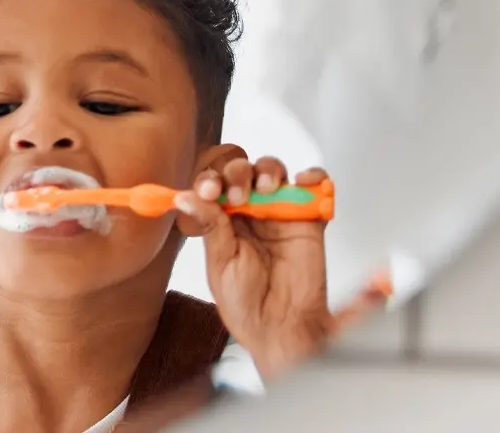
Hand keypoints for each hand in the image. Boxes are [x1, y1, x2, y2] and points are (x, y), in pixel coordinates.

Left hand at [175, 156, 334, 383]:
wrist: (282, 329)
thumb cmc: (246, 304)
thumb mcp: (220, 263)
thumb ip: (210, 226)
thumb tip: (185, 197)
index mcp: (221, 221)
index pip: (213, 185)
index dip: (209, 180)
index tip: (210, 190)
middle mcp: (248, 213)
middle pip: (241, 171)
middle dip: (237, 173)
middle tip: (239, 195)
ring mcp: (279, 214)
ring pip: (273, 172)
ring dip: (268, 170)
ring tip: (266, 189)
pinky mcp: (308, 221)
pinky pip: (313, 188)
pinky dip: (312, 177)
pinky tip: (302, 182)